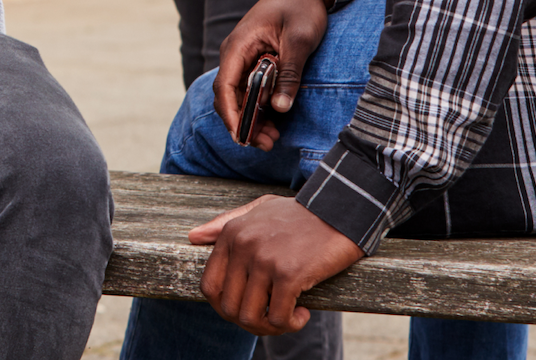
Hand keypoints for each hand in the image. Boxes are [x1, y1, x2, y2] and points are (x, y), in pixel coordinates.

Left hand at [191, 195, 362, 334]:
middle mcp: (243, 247)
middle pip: (228, 307)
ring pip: (250, 317)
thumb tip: (193, 237)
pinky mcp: (289, 274)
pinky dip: (291, 324)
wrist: (342, 208)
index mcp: (232, 234)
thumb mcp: (259, 210)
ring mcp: (264, 261)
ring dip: (270, 327)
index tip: (249, 307)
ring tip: (289, 318)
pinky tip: (304, 314)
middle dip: (249, 321)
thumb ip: (224, 223)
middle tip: (272, 318)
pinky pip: (278, 318)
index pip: (209, 286)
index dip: (225, 307)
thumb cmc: (301, 214)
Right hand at [217, 0, 333, 149]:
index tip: (242, 137)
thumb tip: (280, 108)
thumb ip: (290, 74)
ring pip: (240, 96)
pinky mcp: (255, 62)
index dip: (231, 114)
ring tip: (272, 139)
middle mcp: (235, 54)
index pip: (225, 86)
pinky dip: (260, 107)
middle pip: (229, 96)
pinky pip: (251, 89)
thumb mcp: (300, 40)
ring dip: (252, 119)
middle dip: (243, 123)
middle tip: (266, 144)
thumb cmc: (301, 6)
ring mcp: (244, 58)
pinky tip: (274, 122)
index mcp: (238, 45)